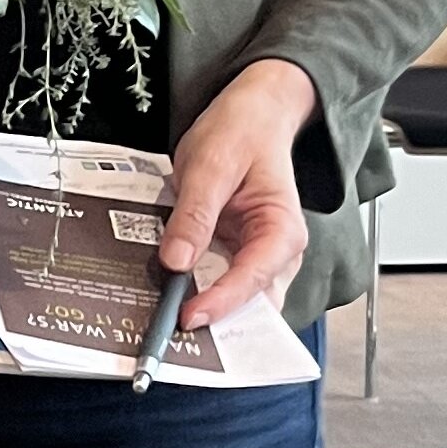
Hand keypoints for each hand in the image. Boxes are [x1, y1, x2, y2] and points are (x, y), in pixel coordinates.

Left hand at [160, 57, 316, 329]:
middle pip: (250, 302)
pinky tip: (168, 294)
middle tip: (171, 333)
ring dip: (203, 308)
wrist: (250, 114)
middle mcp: (276, 251)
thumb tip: (175, 261)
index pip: (253, 278)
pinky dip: (195, 289)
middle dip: (215, 319)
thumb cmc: (242, 132)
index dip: (220, 302)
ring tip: (164, 320)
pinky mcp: (235, 253)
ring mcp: (256, 255)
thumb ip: (194, 214)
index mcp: (282, 230)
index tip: (187, 317)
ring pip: (234, 299)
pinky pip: (218, 280)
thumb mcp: (211, 165)